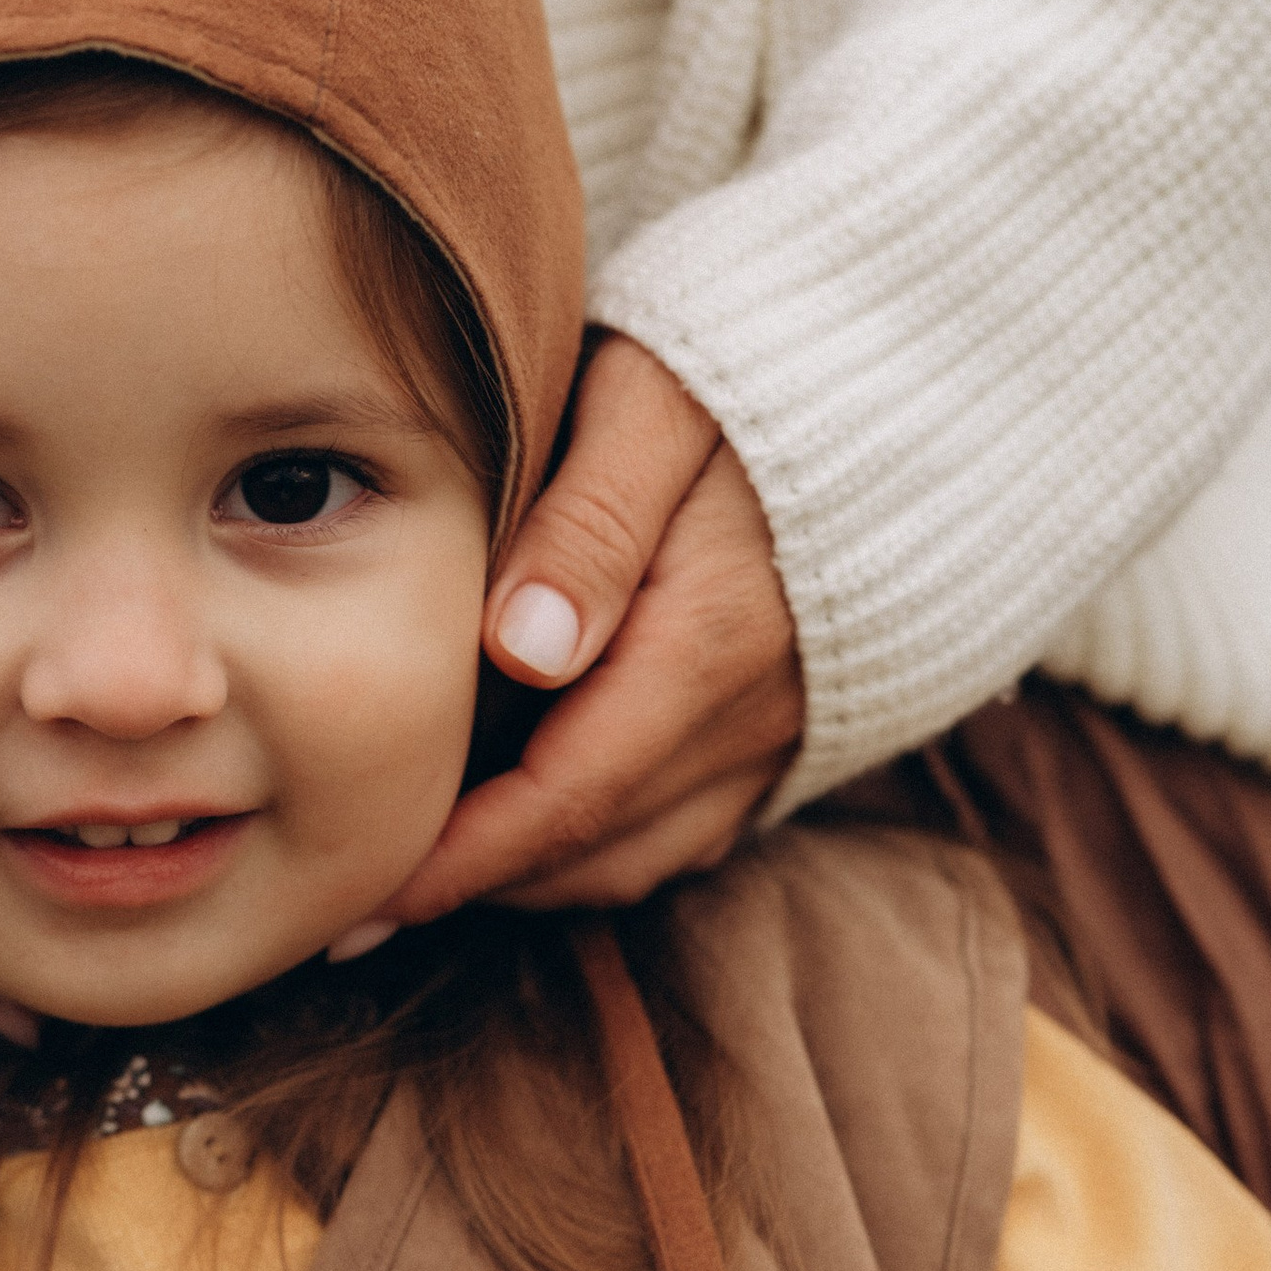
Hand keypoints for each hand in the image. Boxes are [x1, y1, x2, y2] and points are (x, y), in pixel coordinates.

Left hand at [368, 338, 802, 929]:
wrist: (912, 365)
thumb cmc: (746, 362)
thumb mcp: (654, 404)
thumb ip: (588, 521)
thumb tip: (521, 650)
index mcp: (711, 638)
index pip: (565, 794)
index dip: (459, 861)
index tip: (363, 898)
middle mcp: (759, 707)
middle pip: (597, 844)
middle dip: (473, 887)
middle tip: (357, 909)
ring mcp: (788, 726)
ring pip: (644, 850)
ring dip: (535, 877)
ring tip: (424, 878)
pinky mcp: (802, 724)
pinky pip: (694, 824)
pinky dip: (604, 843)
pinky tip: (527, 825)